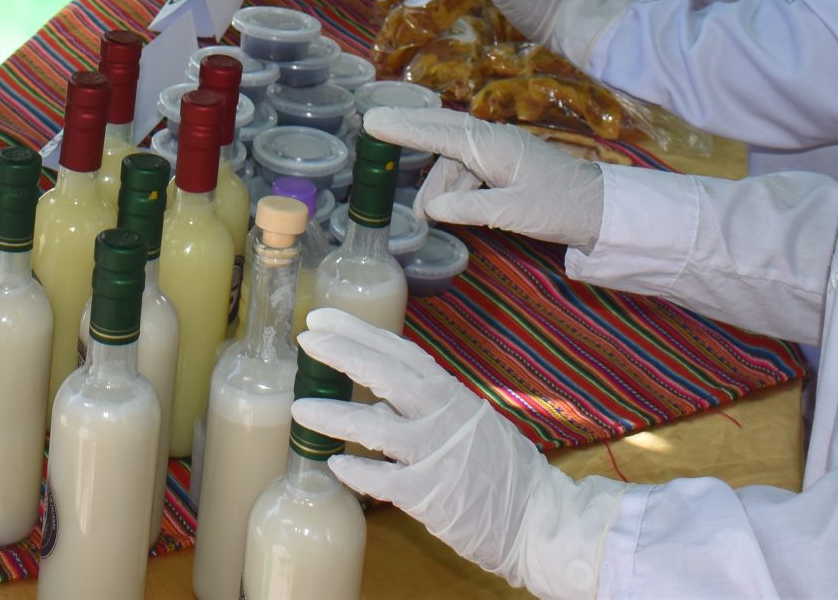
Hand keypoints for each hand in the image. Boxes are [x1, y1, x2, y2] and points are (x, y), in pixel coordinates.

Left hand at [295, 310, 621, 599]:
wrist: (537, 519)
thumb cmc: (501, 470)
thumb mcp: (467, 424)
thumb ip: (422, 410)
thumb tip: (376, 403)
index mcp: (451, 394)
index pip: (400, 352)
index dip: (360, 332)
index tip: (324, 318)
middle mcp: (443, 416)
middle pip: (386, 374)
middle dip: (344, 352)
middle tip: (306, 337)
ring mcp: (435, 454)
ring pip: (376, 428)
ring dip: (335, 415)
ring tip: (301, 409)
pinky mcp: (429, 494)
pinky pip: (383, 480)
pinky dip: (358, 471)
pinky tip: (335, 464)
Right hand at [364, 105, 604, 250]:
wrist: (597, 210)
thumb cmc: (560, 207)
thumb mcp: (515, 212)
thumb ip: (471, 208)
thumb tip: (430, 208)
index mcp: (493, 145)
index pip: (440, 132)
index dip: (404, 128)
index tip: (373, 120)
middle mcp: (492, 141)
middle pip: (441, 132)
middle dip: (410, 133)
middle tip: (374, 127)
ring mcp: (497, 152)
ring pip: (452, 160)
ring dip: (436, 185)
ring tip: (423, 217)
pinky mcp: (503, 166)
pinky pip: (466, 170)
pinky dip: (452, 189)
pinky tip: (445, 211)